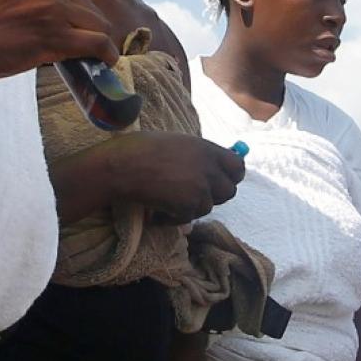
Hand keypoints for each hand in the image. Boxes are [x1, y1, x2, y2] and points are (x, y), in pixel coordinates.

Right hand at [0, 0, 120, 79]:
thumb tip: (72, 9)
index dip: (78, 16)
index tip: (73, 29)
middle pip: (91, 10)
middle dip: (86, 30)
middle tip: (75, 47)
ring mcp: (54, 8)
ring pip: (98, 27)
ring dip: (94, 44)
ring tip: (84, 57)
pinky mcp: (55, 36)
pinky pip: (97, 43)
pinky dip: (106, 55)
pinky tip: (103, 62)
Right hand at [95, 131, 245, 222]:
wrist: (122, 166)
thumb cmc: (140, 149)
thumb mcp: (177, 143)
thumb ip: (198, 155)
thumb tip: (212, 167)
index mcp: (206, 148)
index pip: (238, 166)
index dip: (231, 176)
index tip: (222, 180)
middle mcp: (209, 167)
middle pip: (229, 191)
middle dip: (214, 195)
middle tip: (195, 194)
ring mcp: (201, 187)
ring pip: (209, 206)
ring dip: (192, 206)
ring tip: (170, 199)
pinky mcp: (189, 205)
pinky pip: (190, 218)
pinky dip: (176, 217)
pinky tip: (160, 210)